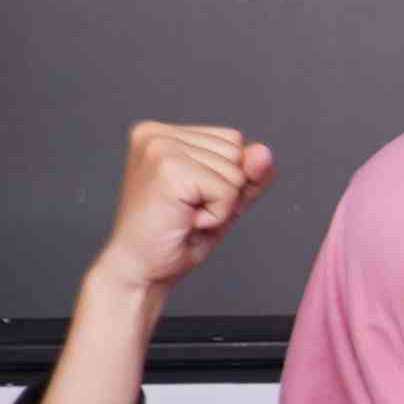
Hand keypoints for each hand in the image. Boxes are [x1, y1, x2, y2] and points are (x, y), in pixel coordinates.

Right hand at [92, 123, 271, 294]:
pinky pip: (227, 191)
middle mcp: (157, 134)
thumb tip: (263, 152)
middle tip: (188, 211)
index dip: (227, 178)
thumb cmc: (175, 237)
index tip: (192, 199)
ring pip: (235, 172)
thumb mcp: (224, 200)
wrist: (140, 271)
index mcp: (163, 133)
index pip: (233, 140)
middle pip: (236, 151)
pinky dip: (217, 215)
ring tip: (184, 216)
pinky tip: (186, 221)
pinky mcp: (169, 169)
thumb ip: (249, 174)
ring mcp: (160, 148)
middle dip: (226, 191)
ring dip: (220, 205)